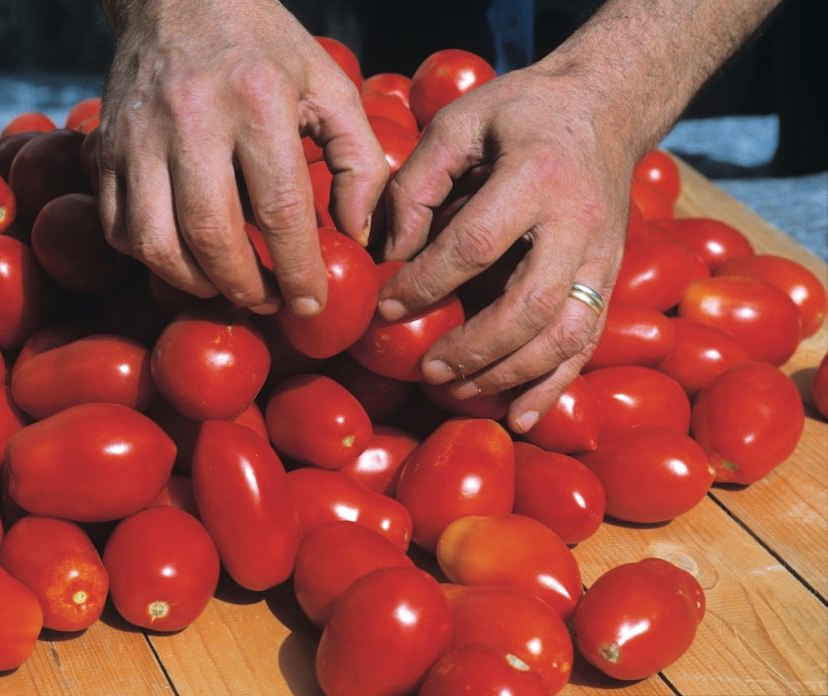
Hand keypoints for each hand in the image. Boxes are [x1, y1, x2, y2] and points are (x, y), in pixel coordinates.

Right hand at [98, 0, 387, 316]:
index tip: (310, 302)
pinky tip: (185, 256)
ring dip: (194, 283)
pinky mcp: (103, 148)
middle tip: (270, 302)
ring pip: (155, 242)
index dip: (297, 269)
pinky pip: (118, 228)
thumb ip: (358, 161)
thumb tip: (358, 235)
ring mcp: (137, 135)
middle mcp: (189, 118)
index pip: (280, 208)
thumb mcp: (329, 87)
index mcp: (256, 98)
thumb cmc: (263, 49)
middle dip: (245, 286)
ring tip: (228, 286)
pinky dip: (152, 259)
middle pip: (211, 234)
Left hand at [380, 66, 633, 432]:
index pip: (474, 243)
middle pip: (528, 304)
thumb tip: (388, 253)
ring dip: (509, 375)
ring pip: (564, 335)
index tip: (386, 308)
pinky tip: (520, 416)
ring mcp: (603, 256)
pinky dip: (554, 387)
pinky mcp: (610, 278)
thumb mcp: (459, 124)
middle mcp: (578, 222)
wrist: (606, 108)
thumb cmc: (520, 114)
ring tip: (458, 392)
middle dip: (472, 347)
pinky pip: (587, 343)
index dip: (425, 284)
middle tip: (426, 369)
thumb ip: (417, 183)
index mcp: (536, 174)